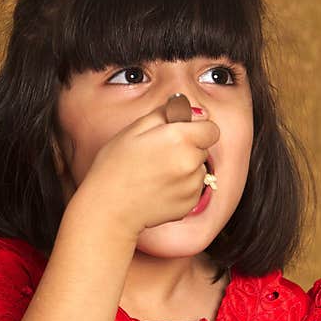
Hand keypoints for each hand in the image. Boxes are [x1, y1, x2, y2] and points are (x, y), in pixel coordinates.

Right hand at [74, 96, 219, 236]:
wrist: (109, 208)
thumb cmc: (115, 167)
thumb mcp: (134, 129)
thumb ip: (166, 114)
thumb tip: (191, 111)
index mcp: (179, 138)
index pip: (211, 128)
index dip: (196, 129)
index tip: (181, 134)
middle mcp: (191, 162)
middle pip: (204, 149)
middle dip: (189, 148)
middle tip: (160, 155)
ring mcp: (192, 185)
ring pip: (199, 169)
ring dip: (186, 168)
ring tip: (157, 174)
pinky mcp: (190, 204)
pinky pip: (194, 188)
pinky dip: (182, 187)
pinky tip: (160, 188)